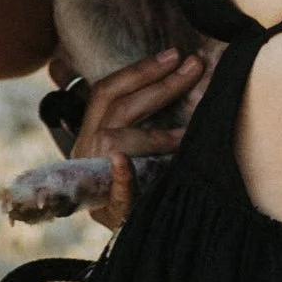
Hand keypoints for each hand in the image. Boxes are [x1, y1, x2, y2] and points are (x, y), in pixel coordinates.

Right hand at [75, 46, 207, 228]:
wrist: (119, 228)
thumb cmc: (129, 180)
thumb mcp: (126, 146)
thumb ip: (138, 118)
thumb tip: (176, 73)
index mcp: (90, 131)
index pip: (107, 91)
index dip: (139, 71)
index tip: (173, 54)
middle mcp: (87, 148)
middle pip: (119, 108)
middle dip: (160, 85)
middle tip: (193, 67)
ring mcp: (94, 176)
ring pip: (117, 143)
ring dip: (158, 133)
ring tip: (193, 125)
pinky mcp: (108, 209)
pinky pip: (114, 192)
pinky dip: (121, 179)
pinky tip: (124, 165)